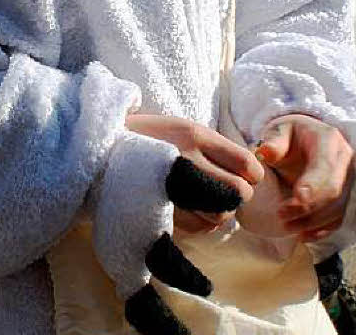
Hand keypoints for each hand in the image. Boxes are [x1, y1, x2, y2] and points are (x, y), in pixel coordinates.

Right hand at [126, 113, 262, 233]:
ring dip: (220, 212)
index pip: (245, 163)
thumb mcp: (182, 128)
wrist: (103, 153)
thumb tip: (252, 173)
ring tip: (205, 200)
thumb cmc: (151, 140)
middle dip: (238, 196)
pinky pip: (200, 228)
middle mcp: (186, 160)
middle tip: (226, 191)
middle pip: (238, 192)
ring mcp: (172, 188)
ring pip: (222, 215)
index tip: (244, 175)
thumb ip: (216, 148)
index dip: (252, 174)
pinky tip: (189, 208)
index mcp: (194, 134)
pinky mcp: (161, 211)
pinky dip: (202, 223)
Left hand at [255, 114, 352, 241]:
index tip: (297, 199)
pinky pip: (337, 219)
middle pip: (333, 191)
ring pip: (336, 209)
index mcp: (329, 140)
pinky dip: (320, 230)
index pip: (325, 166)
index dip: (313, 185)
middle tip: (282, 215)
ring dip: (312, 222)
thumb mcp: (279, 130)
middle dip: (309, 207)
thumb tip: (265, 152)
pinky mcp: (344, 198)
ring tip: (286, 226)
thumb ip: (274, 141)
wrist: (305, 138)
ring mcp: (347, 181)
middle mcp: (344, 161)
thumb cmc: (290, 135)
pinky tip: (302, 235)